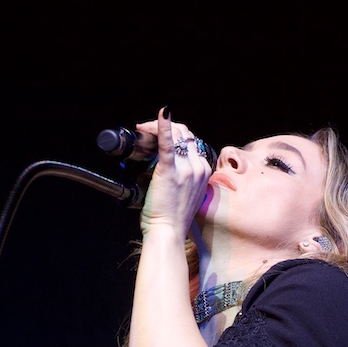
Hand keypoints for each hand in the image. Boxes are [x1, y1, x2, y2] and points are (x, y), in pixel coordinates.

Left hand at [136, 107, 211, 239]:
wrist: (169, 233)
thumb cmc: (175, 218)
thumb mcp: (189, 194)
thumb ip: (187, 178)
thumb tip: (173, 168)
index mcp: (204, 171)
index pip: (192, 142)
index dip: (176, 133)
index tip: (159, 135)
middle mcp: (198, 167)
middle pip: (185, 134)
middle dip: (166, 127)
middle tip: (147, 130)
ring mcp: (186, 169)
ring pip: (177, 135)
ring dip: (158, 127)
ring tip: (144, 128)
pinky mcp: (170, 171)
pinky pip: (168, 143)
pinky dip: (163, 126)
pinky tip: (162, 114)